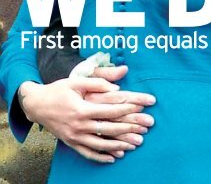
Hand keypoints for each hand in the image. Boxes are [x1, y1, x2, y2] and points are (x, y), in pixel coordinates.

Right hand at [18, 73, 154, 163]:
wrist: (36, 105)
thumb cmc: (58, 90)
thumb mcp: (76, 81)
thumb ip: (97, 83)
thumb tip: (116, 88)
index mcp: (82, 109)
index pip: (110, 110)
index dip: (128, 108)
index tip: (142, 106)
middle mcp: (79, 125)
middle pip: (109, 129)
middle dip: (129, 128)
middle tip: (146, 128)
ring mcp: (74, 137)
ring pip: (101, 145)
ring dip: (119, 145)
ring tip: (135, 144)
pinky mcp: (70, 143)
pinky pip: (88, 153)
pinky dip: (101, 157)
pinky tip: (114, 157)